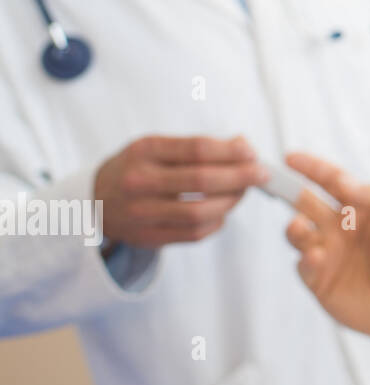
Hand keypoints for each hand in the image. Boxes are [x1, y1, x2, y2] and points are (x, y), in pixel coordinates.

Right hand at [94, 135, 265, 248]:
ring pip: (200, 212)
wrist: (94, 201)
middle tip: (261, 174)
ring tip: (243, 192)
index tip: (253, 153)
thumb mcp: (158, 146)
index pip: (197, 149)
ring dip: (231, 202)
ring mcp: (140, 213)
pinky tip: (223, 211)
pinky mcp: (147, 237)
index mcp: (144, 151)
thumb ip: (199, 146)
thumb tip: (243, 147)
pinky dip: (216, 222)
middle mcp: (139, 181)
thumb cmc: (138, 167)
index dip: (231, 152)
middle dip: (240, 177)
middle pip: (202, 181)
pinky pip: (193, 233)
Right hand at [283, 153, 369, 378]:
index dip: (312, 168)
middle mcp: (339, 229)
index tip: (290, 158)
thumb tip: (345, 181)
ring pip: (299, 234)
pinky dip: (305, 260)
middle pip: (307, 204)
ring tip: (299, 226)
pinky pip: (302, 266)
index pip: (331, 182)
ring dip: (294, 227)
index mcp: (359, 210)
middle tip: (273, 184)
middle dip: (289, 192)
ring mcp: (327, 254)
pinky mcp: (319, 281)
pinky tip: (317, 257)